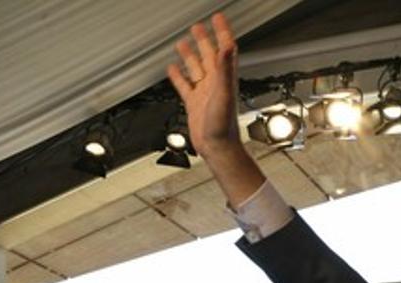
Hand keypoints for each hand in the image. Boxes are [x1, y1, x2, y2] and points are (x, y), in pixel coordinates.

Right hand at [167, 13, 240, 157]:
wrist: (217, 148)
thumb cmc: (224, 126)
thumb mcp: (224, 94)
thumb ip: (225, 69)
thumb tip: (227, 47)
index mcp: (224, 79)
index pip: (225, 49)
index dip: (222, 32)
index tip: (218, 17)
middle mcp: (215, 84)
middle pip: (208, 55)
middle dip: (204, 39)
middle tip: (198, 25)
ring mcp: (204, 93)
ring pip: (195, 68)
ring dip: (189, 55)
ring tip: (183, 42)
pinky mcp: (193, 104)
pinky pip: (184, 86)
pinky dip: (177, 76)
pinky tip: (172, 69)